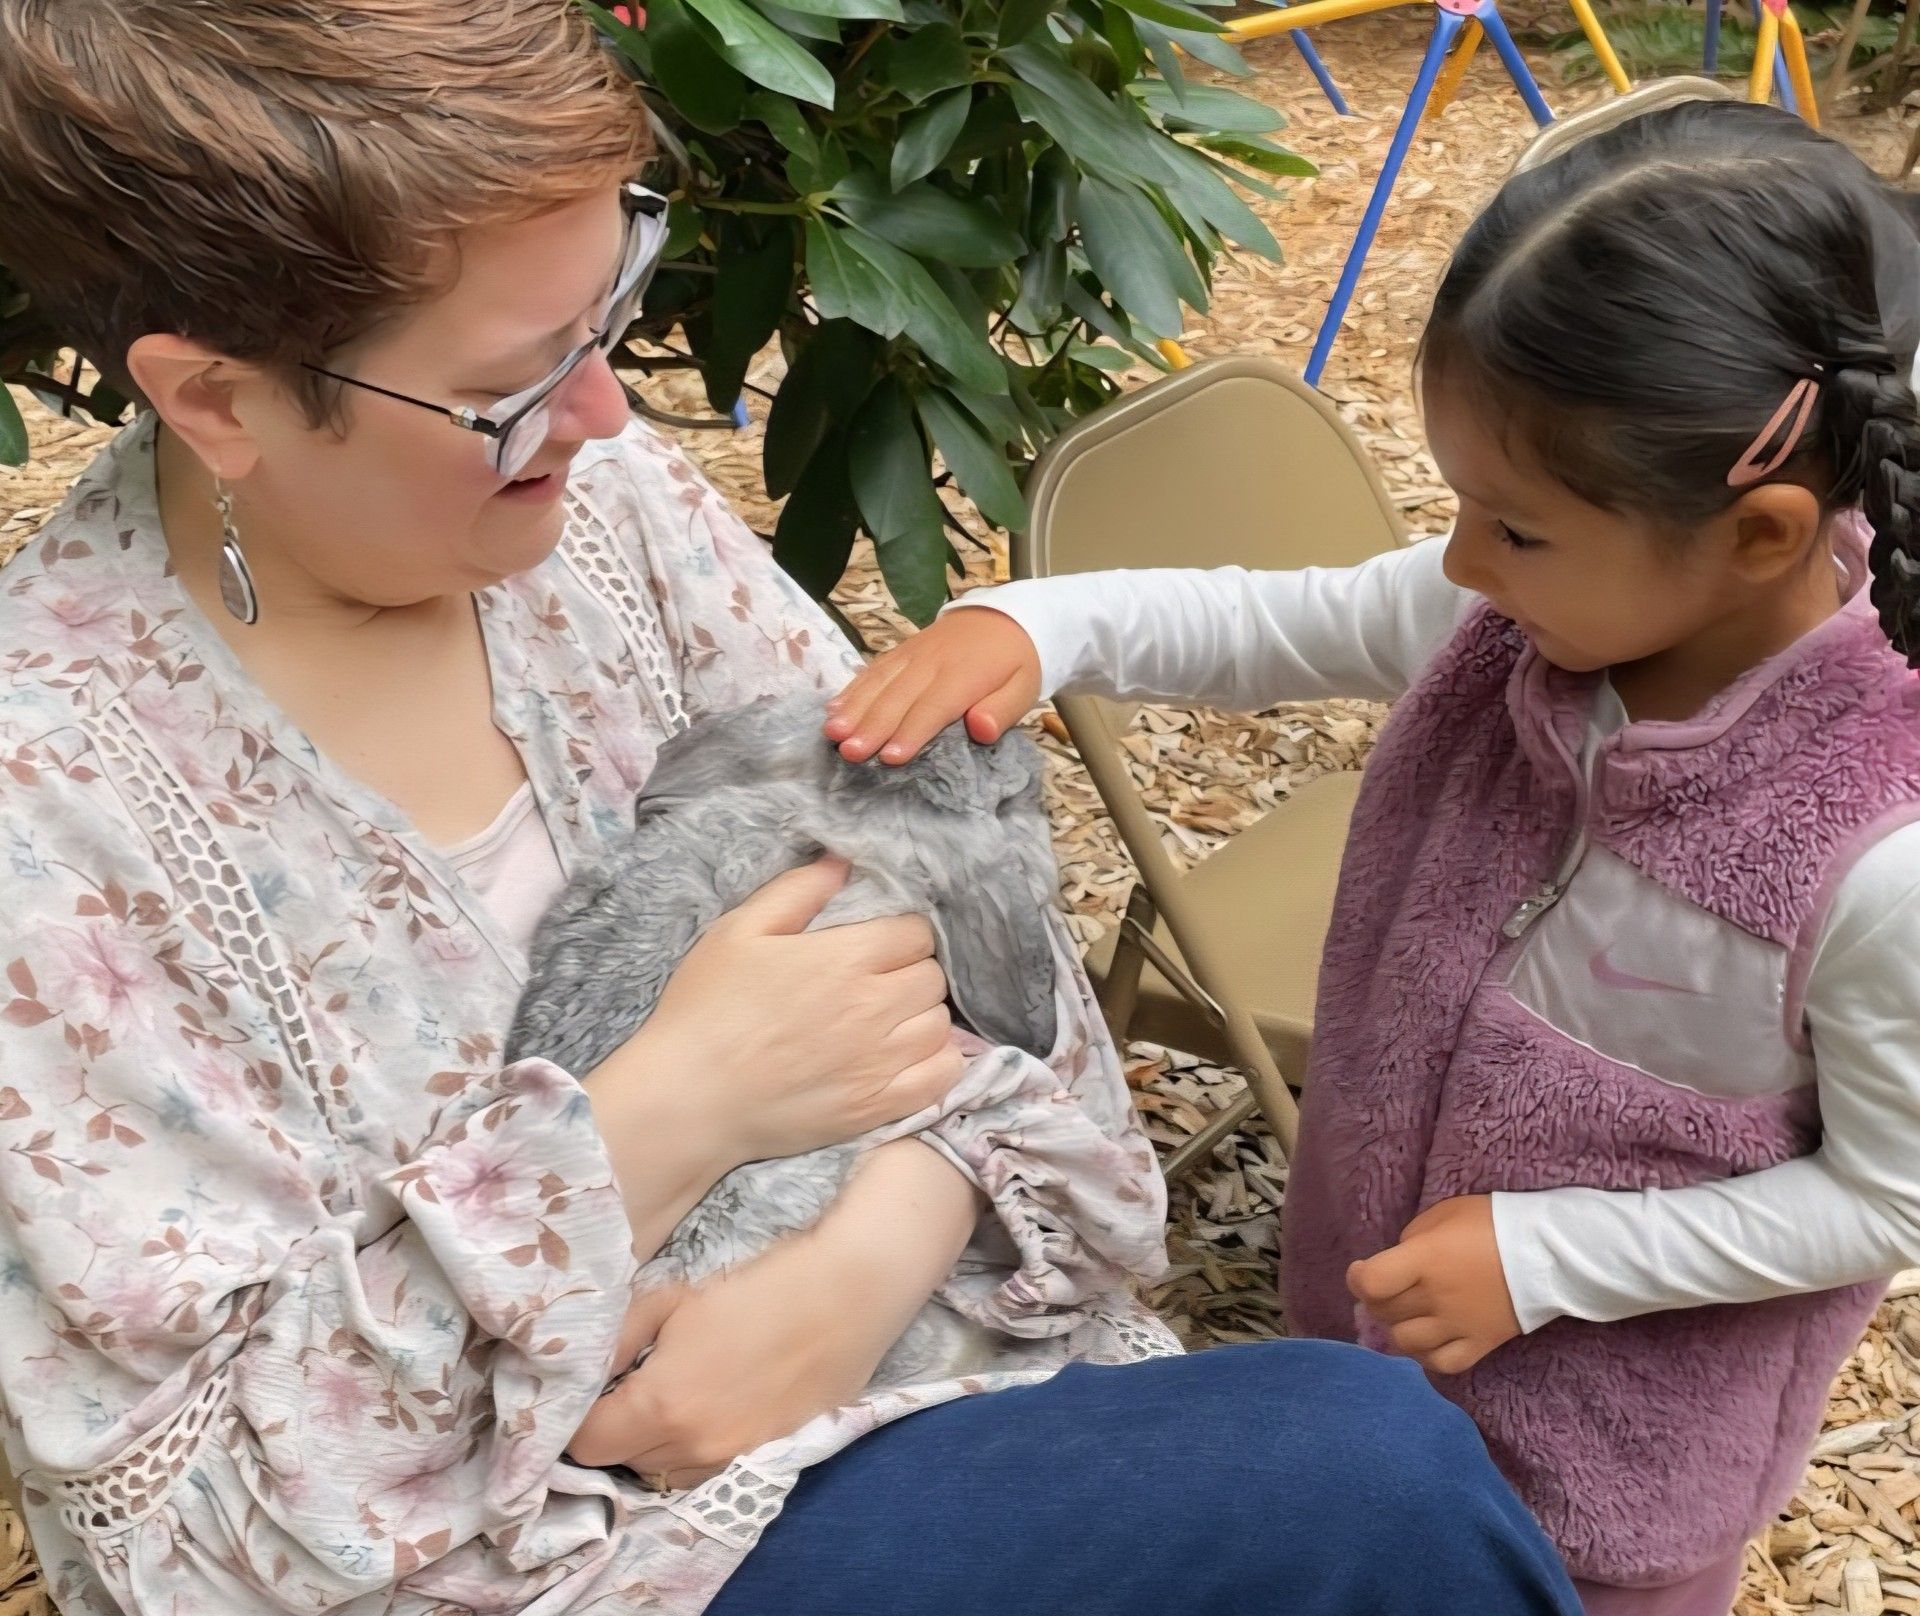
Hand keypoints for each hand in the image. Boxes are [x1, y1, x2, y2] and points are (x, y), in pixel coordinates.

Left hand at [569, 1142, 979, 1487]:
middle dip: (616, 1428)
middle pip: (624, 1463)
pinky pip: (709, 1469)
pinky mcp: (767, 1457)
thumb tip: (588, 1368)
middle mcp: (693, 1448)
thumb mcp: (675, 1300)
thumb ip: (620, 1339)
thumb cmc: (760, 1286)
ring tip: (671, 1396)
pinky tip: (712, 1404)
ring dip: (655, 1445)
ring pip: (667, 1474)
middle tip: (627, 1385)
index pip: (586, 1444)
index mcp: (661, 1405)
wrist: (849, 1294)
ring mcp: (733, 1460)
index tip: (591, 1389)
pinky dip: (696, 1447)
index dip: (578, 1417)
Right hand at [605, 857, 966, 1169]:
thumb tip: (845, 862)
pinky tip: (906, 1057)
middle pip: (931, 976)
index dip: (898, 934)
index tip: (874, 945)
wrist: (688, 1098)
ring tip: (887, 1020)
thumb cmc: (706, 1009)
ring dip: (920, 1015)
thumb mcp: (738, 931)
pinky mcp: (877, 1107)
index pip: (915, 932)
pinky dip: (936, 1062)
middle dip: (910, 971)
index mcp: (844, 959)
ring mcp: (880, 1062)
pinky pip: (942, 1077)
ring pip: (940, 1024)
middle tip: (876, 981)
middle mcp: (873, 1008)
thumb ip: (798, 890)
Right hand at [824, 607, 1040, 764]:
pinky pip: (873, 669)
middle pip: (898, 696)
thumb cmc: (1015, 663)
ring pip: (879, 681)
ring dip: (853, 708)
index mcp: (964, 674)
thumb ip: (1003, 710)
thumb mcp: (1024, 687)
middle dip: (872, 726)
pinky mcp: (901, 651)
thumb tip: (980, 729)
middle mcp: (932, 662)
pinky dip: (851, 689)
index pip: (933, 707)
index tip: (890, 758)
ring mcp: (912, 653)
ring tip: (832, 733)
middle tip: (849, 752)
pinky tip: (833, 709)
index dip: (911, 732)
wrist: (1005, 616)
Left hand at [1346, 1195, 1519, 1376]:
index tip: (1361, 1270)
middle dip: (1376, 1299)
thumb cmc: (1492, 1223)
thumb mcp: (1444, 1214)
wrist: (1549, 1251)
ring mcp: (1458, 1325)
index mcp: (1426, 1260)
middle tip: (1387, 1288)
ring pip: (1405, 1342)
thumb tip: (1398, 1262)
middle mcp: (1437, 1297)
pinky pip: (1440, 1364)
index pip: (1371, 1283)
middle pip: (1384, 1311)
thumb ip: (1414, 1239)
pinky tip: (1427, 1340)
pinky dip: (1425, 1356)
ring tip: (1406, 1313)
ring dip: (1397, 1327)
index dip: (1356, 1278)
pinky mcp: (1480, 1345)